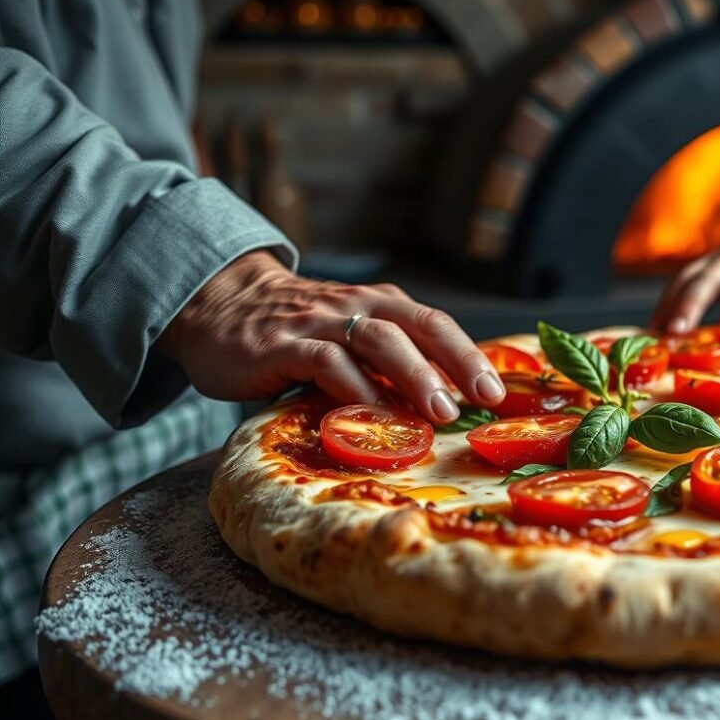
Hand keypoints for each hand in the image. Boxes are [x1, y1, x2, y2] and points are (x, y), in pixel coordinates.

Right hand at [156, 250, 504, 423]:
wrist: (221, 304)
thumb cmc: (298, 332)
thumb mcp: (350, 340)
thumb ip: (388, 366)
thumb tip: (440, 408)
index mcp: (381, 305)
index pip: (436, 326)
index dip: (471, 357)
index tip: (498, 393)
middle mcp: (358, 306)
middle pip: (420, 327)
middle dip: (457, 363)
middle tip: (483, 400)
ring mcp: (321, 322)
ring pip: (379, 340)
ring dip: (414, 375)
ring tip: (439, 411)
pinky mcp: (283, 344)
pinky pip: (326, 361)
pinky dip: (354, 387)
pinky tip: (373, 414)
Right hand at [650, 211, 719, 333]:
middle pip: (709, 277)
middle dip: (690, 305)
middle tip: (676, 334)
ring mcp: (714, 259)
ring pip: (687, 278)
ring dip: (670, 305)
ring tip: (656, 336)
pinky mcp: (700, 268)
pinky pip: (678, 284)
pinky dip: (663, 305)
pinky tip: (652, 330)